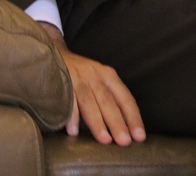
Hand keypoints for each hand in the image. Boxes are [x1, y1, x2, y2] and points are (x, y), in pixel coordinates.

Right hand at [39, 22, 144, 145]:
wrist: (56, 54)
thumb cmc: (82, 75)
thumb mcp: (99, 80)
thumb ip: (108, 99)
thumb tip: (120, 128)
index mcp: (109, 76)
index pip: (126, 99)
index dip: (133, 118)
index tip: (139, 136)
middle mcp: (96, 76)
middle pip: (109, 102)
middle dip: (118, 123)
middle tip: (124, 142)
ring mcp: (78, 79)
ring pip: (90, 102)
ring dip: (98, 122)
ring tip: (104, 139)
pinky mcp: (61, 82)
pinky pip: (67, 101)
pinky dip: (71, 116)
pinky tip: (73, 132)